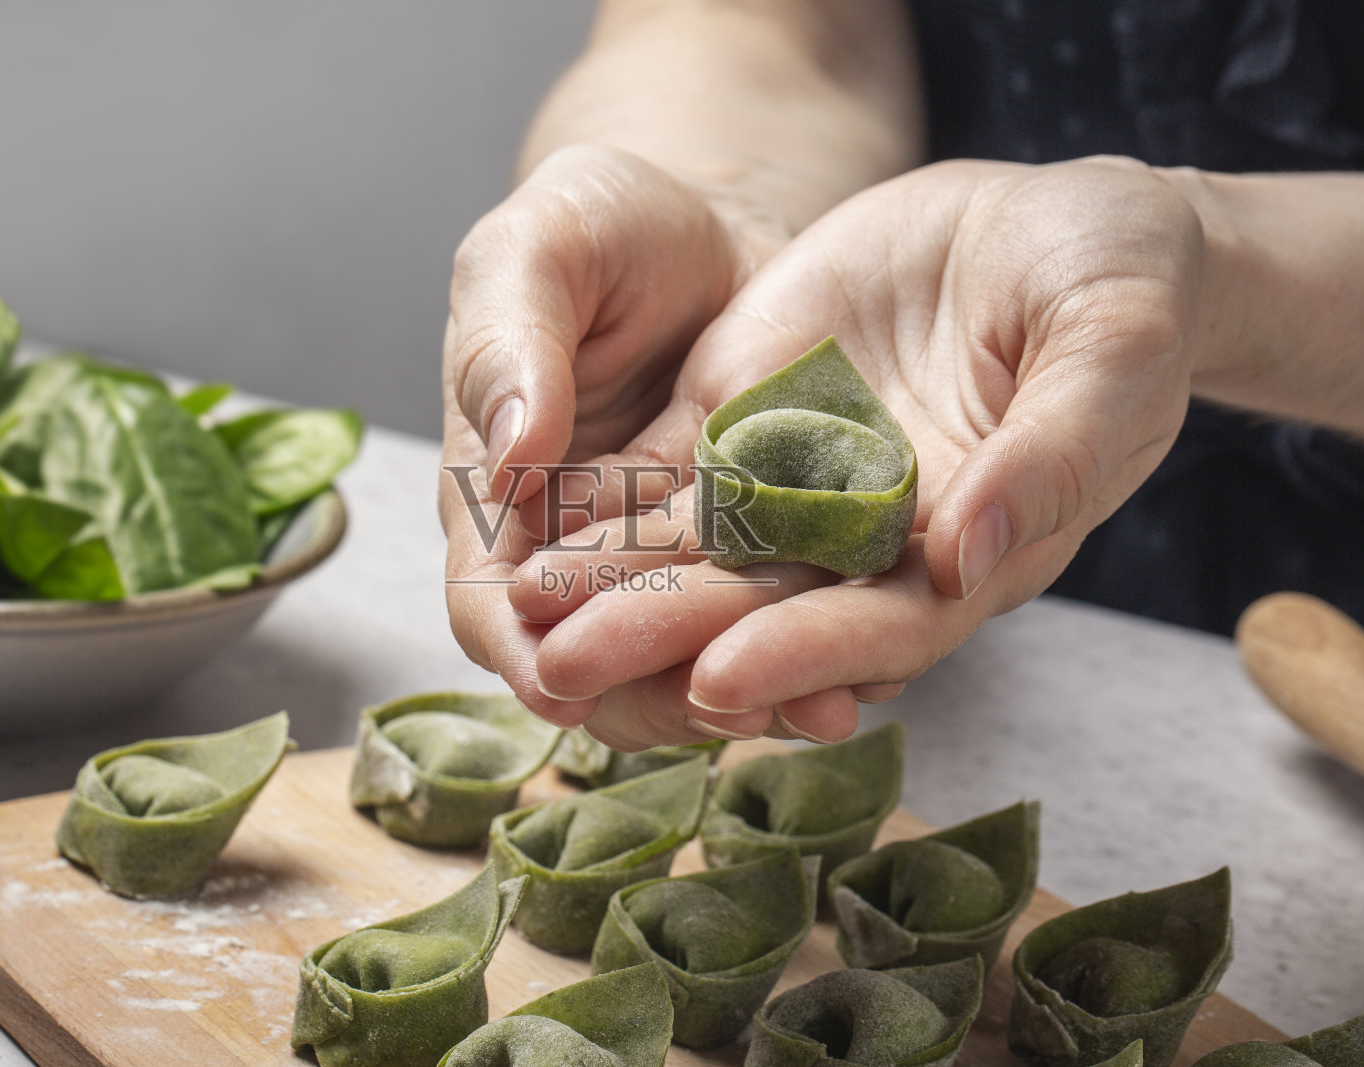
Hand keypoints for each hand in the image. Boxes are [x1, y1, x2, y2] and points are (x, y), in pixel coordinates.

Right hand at [440, 144, 785, 724]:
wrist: (717, 217)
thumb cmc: (604, 225)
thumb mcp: (539, 250)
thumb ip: (509, 343)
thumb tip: (509, 454)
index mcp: (499, 497)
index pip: (487, 605)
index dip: (521, 651)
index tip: (564, 682)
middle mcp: (580, 552)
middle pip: (596, 663)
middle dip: (653, 701)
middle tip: (724, 710)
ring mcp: (673, 560)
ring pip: (694, 659)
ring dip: (748, 695)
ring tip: (824, 704)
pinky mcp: (759, 550)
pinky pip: (779, 617)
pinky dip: (818, 647)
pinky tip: (876, 662)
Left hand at [509, 156, 1206, 746]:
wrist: (1057, 225)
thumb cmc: (1120, 287)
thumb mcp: (1113, 350)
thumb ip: (1053, 451)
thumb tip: (973, 548)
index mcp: (970, 549)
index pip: (880, 625)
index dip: (802, 655)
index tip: (719, 678)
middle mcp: (874, 539)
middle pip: (762, 607)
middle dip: (665, 638)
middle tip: (568, 667)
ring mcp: (804, 480)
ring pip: (697, 547)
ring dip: (610, 582)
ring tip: (519, 608)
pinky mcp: (751, 418)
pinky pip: (671, 468)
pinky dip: (605, 500)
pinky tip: (531, 520)